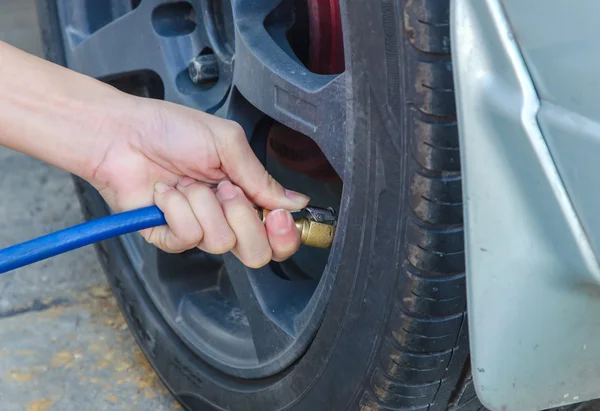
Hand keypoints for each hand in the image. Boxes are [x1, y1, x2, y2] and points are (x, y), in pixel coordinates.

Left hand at [88, 97, 308, 267]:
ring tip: (186, 182)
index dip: (284, 235)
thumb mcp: (227, 143)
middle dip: (244, 221)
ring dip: (203, 204)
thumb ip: (261, 178)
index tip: (277, 217)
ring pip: (221, 242)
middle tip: (226, 191)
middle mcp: (225, 218)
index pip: (277, 235)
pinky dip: (176, 208)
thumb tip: (296, 203)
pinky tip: (165, 191)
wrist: (122, 133)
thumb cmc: (171, 129)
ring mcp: (197, 229)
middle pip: (256, 253)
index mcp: (245, 195)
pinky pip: (187, 237)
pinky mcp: (168, 237)